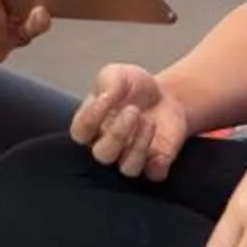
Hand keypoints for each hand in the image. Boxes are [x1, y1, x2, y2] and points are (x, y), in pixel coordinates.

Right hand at [70, 64, 194, 181]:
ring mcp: (130, 158)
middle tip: (133, 111)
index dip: (90, 118)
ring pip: (128, 167)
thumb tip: (105, 98)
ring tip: (148, 121)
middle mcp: (108, 146)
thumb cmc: (134, 87)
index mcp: (92, 126)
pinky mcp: (155, 165)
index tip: (107, 97)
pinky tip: (159, 136)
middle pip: (103, 155)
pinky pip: (154, 172)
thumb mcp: (117, 74)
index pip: (80, 133)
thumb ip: (108, 82)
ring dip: (139, 145)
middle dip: (117, 134)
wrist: (167, 95)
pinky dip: (157, 159)